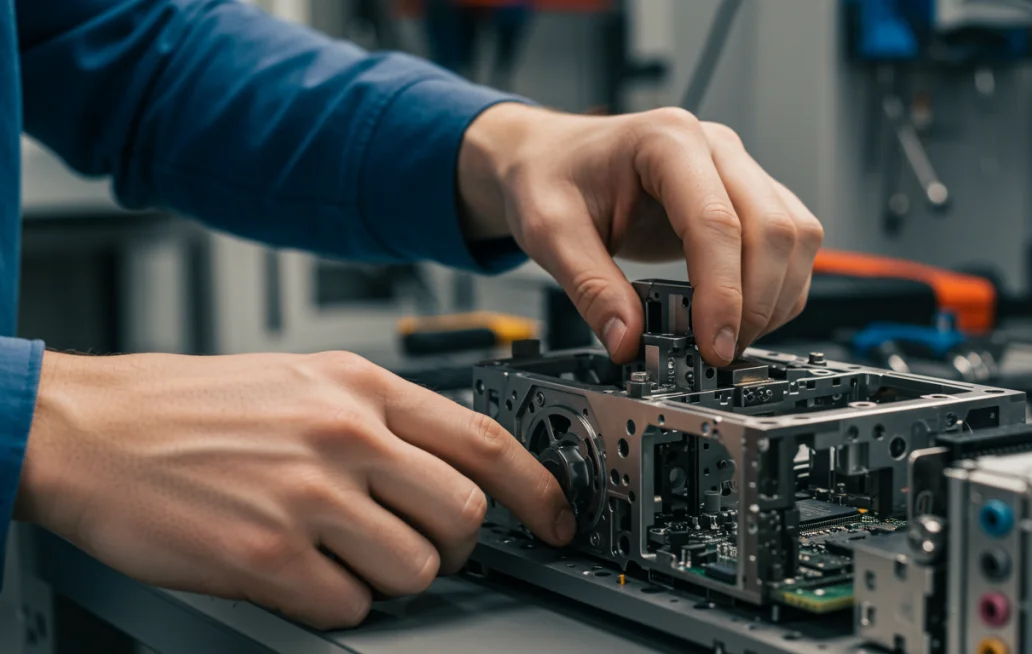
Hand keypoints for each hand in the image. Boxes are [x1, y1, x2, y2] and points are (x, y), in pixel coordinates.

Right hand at [15, 351, 572, 628]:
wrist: (95, 429)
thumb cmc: (198, 407)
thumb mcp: (306, 381)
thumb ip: (383, 416)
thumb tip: (454, 464)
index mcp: (361, 387)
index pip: (484, 441)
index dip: (537, 488)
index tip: (557, 518)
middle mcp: (346, 436)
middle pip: (464, 514)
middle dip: (453, 544)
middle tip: (416, 543)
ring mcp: (309, 496)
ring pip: (417, 569)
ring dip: (392, 577)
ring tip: (342, 556)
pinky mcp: (268, 556)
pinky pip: (351, 606)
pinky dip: (335, 601)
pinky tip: (298, 572)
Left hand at [458, 104, 823, 364]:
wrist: (551, 157)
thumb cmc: (550, 178)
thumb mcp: (550, 232)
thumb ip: (590, 288)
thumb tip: (629, 342)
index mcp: (666, 141)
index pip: (716, 222)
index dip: (722, 292)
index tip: (713, 344)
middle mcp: (715, 147)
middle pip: (772, 228)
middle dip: (756, 302)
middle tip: (720, 352)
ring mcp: (737, 168)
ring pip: (795, 235)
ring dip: (776, 297)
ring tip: (731, 337)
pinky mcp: (747, 195)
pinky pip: (790, 240)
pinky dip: (779, 286)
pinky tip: (744, 314)